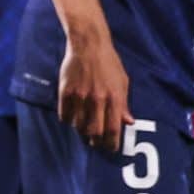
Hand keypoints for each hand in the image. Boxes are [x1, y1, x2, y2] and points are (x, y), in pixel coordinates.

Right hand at [56, 27, 130, 149]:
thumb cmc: (109, 63)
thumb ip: (124, 104)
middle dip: (96, 142)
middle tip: (96, 143)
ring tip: (85, 130)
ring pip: (78, 126)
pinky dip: (69, 120)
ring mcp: (80, 96)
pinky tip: (73, 117)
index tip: (110, 148)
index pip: (113, 130)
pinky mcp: (65, 92)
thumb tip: (128, 122)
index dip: (112, 144)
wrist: (88, 45)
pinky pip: (65, 115)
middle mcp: (97, 100)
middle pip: (94, 132)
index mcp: (114, 98)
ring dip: (82, 132)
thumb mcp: (122, 82)